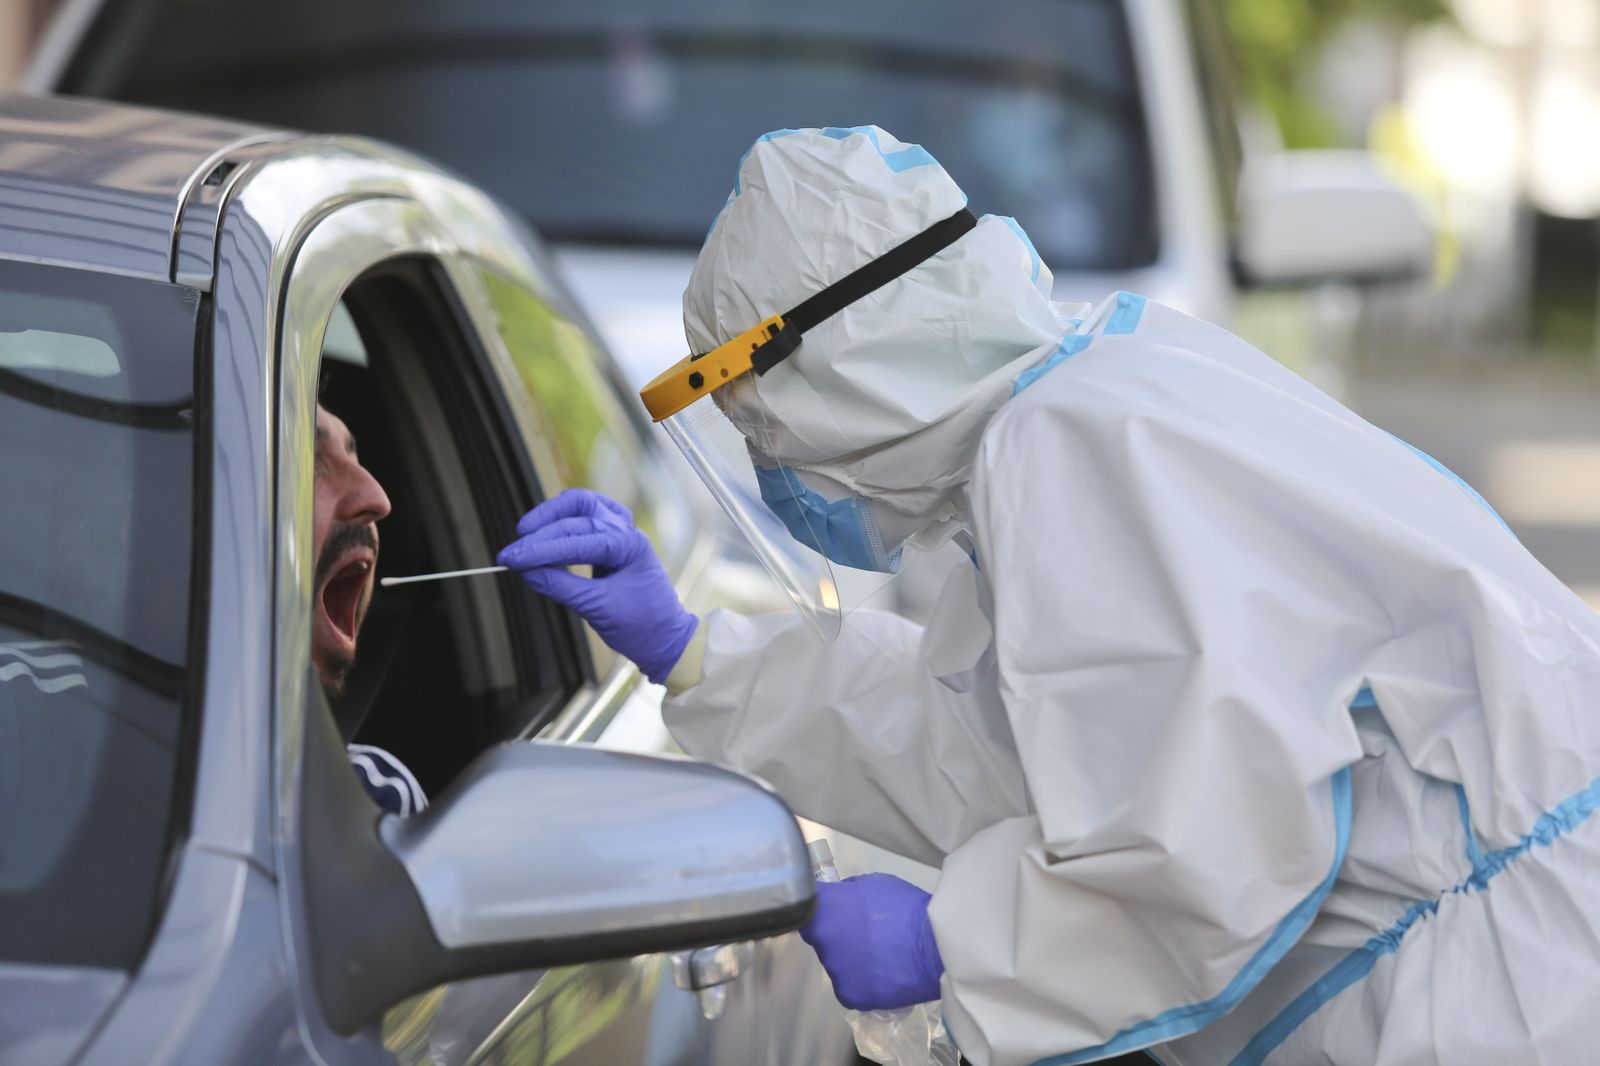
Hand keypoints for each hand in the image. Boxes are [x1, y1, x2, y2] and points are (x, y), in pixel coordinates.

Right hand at [497, 489, 697, 683]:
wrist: (665, 637)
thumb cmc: (642, 626)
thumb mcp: (598, 609)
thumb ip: (561, 587)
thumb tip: (528, 572)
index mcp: (630, 546)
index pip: (576, 540)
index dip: (540, 550)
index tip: (512, 559)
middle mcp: (627, 532)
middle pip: (576, 518)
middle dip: (540, 536)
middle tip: (511, 555)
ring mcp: (622, 531)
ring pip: (582, 505)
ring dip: (552, 515)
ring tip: (525, 532)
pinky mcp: (614, 538)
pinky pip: (588, 514)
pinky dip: (565, 517)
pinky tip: (547, 527)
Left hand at [800, 873, 943, 1011]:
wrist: (935, 946)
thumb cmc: (906, 908)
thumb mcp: (874, 883)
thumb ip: (849, 891)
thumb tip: (841, 898)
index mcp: (825, 909)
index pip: (804, 906)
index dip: (819, 909)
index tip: (831, 911)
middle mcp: (823, 940)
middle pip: (822, 938)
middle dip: (838, 936)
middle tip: (866, 935)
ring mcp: (835, 970)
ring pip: (837, 964)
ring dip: (851, 961)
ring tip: (881, 956)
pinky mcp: (849, 995)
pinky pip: (851, 986)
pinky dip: (863, 982)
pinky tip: (883, 975)